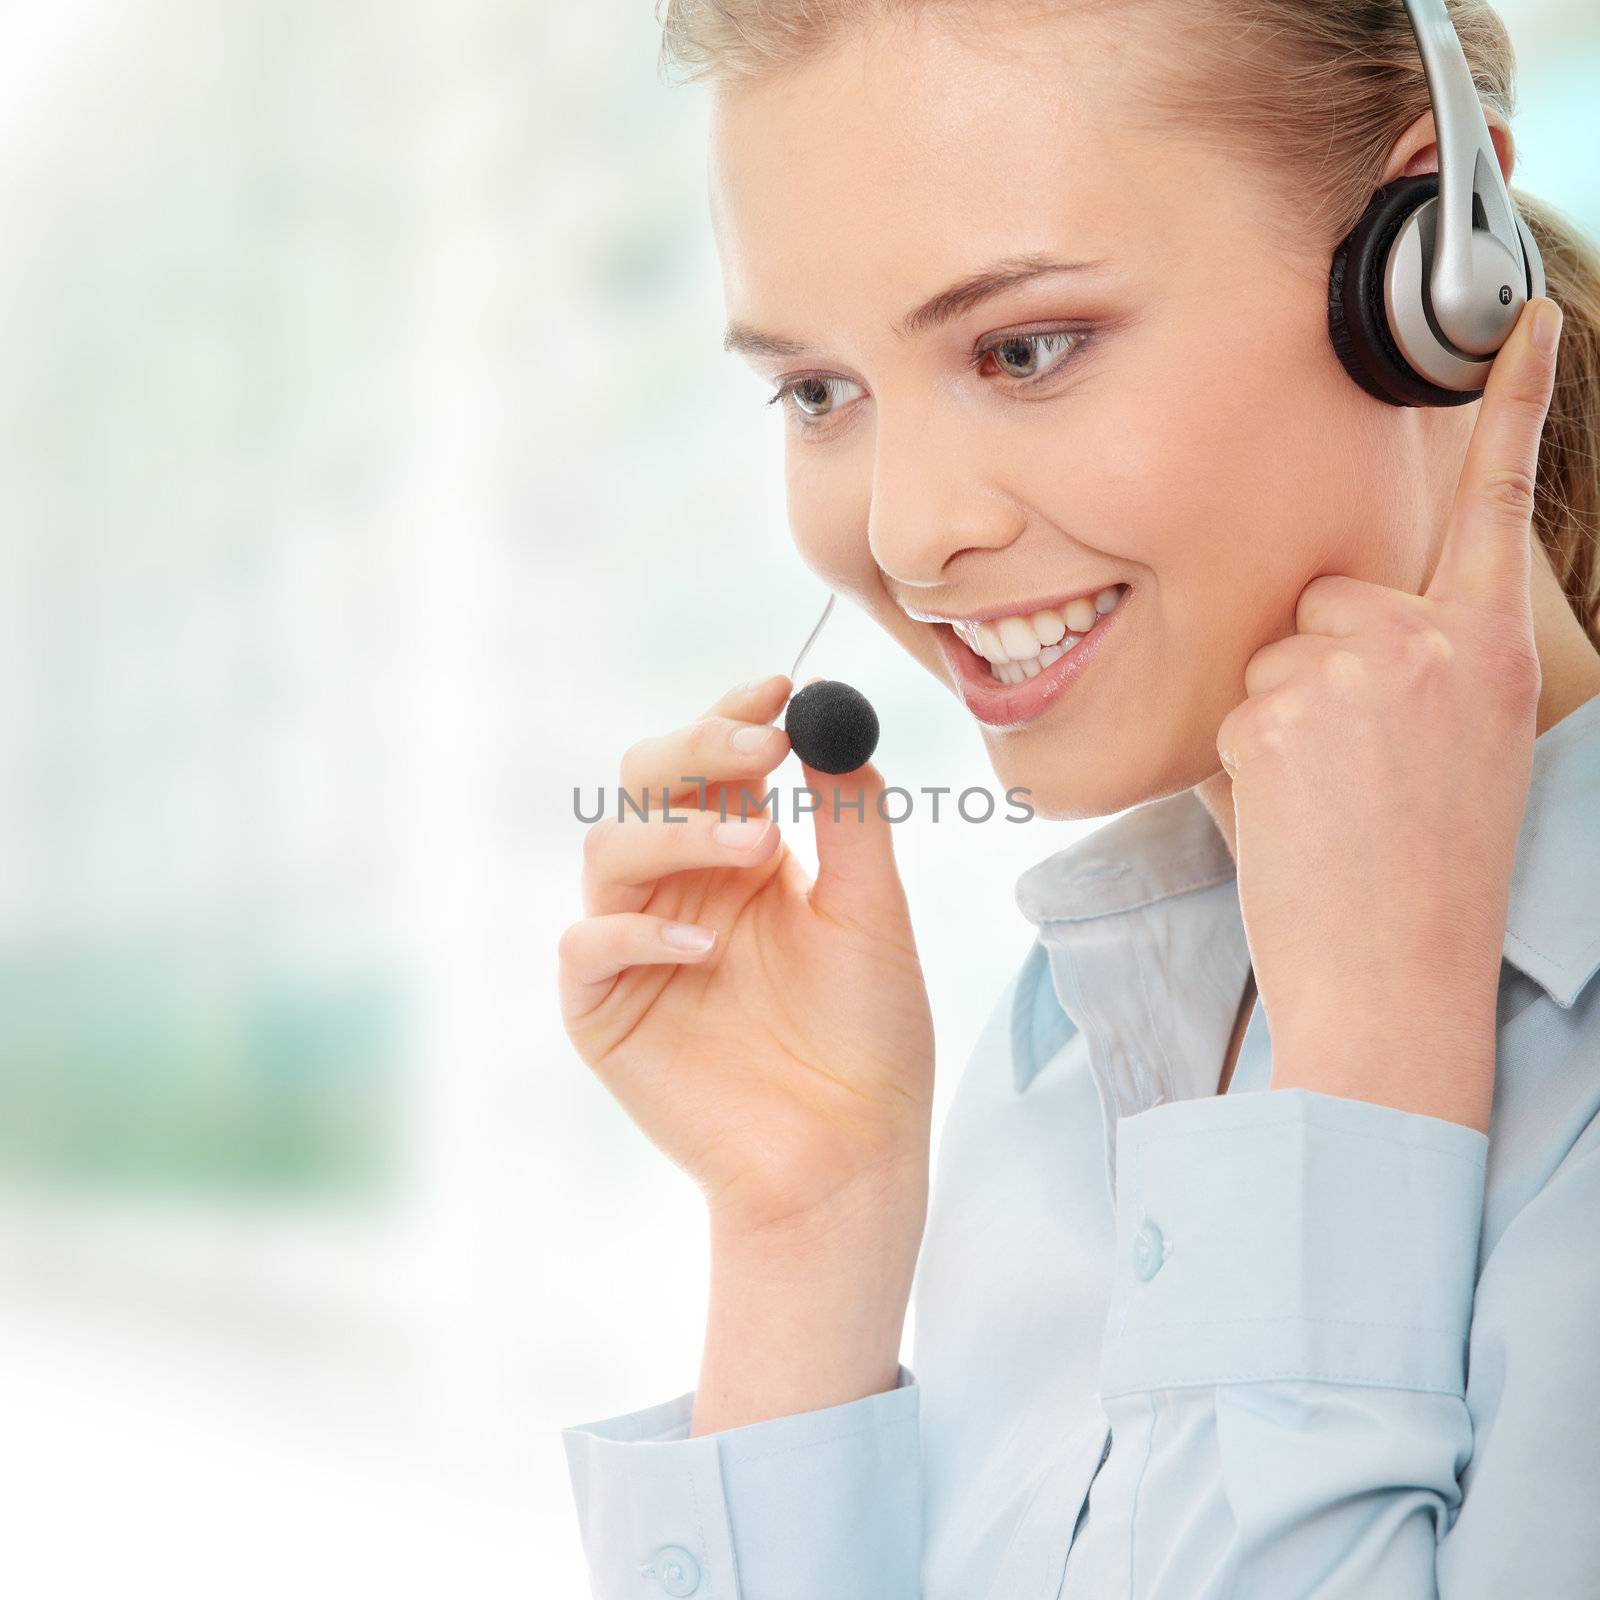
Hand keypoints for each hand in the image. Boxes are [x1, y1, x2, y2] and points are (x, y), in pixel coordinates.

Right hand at [558, 673, 934, 1247]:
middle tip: (759, 744)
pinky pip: (589, 947)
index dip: (735, 716)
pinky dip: (637, 934)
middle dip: (696, 749)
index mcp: (741, 855)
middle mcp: (681, 887)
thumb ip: (851, 818)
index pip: (715, 761)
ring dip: (679, 831)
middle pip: (645, 783)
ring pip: (609, 849)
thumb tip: (835, 719)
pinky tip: (705, 946)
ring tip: (760, 847)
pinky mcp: (605, 1010)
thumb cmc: (868, 1035)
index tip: (779, 691)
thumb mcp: (871, 912)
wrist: (849, 1153)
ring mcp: (638, 945)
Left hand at [1215, 295, 1563, 1132]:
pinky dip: (1245, 754)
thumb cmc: (1426, 868)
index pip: (1496, 501)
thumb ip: (1421, 662)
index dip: (1514, 406)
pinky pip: (1234, 703)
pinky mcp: (1274, 708)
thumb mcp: (1465, 744)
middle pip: (1326, 596)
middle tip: (1353, 766)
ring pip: (1272, 652)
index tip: (1521, 323)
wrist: (1394, 970)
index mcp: (1488, 647)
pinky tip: (1293, 811)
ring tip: (1328, 798)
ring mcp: (1349, 670)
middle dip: (1320, 666)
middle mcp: (1426, 641)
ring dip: (1280, 713)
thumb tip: (1343, 622)